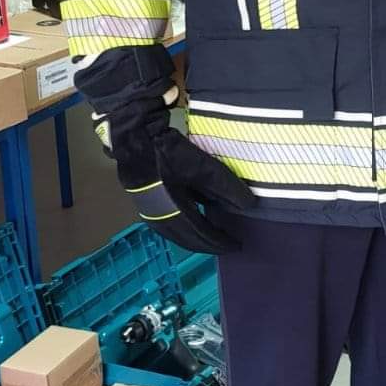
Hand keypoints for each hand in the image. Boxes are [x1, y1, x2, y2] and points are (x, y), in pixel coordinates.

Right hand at [98, 106, 254, 253]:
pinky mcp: (145, 207)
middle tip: (226, 245)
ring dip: (195, 240)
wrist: (136, 140)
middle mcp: (162, 219)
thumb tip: (249, 205)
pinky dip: (183, 232)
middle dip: (209, 245)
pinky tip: (190, 225)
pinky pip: (168, 228)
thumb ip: (226, 187)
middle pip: (189, 240)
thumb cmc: (169, 153)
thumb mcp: (203, 168)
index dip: (221, 241)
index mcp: (176, 212)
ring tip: (211, 237)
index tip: (236, 244)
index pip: (203, 234)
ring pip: (177, 236)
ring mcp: (150, 214)